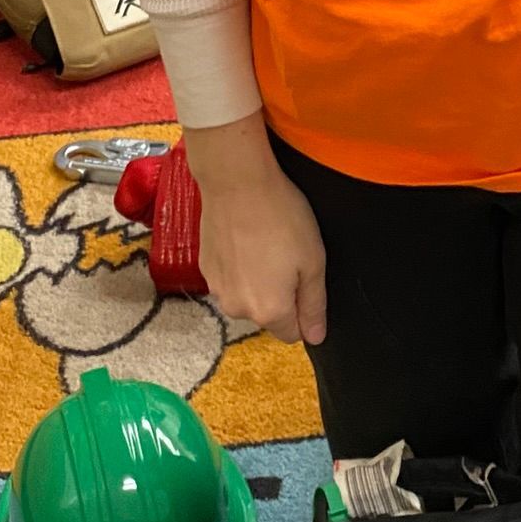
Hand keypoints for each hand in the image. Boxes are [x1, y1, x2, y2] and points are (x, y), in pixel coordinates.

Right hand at [185, 113, 326, 344]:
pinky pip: (229, 279)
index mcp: (270, 311)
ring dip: (257, 282)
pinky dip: (239, 267)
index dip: (304, 312)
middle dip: (280, 296)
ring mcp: (217, 290)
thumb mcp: (314, 261)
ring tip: (264, 245)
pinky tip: (245, 239)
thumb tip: (315, 338)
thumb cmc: (282, 218)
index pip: (292, 334)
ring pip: (247, 298)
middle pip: (268, 317)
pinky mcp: (205, 270)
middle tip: (287, 256)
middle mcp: (239, 310)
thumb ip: (315, 305)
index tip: (304, 280)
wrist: (237, 183)